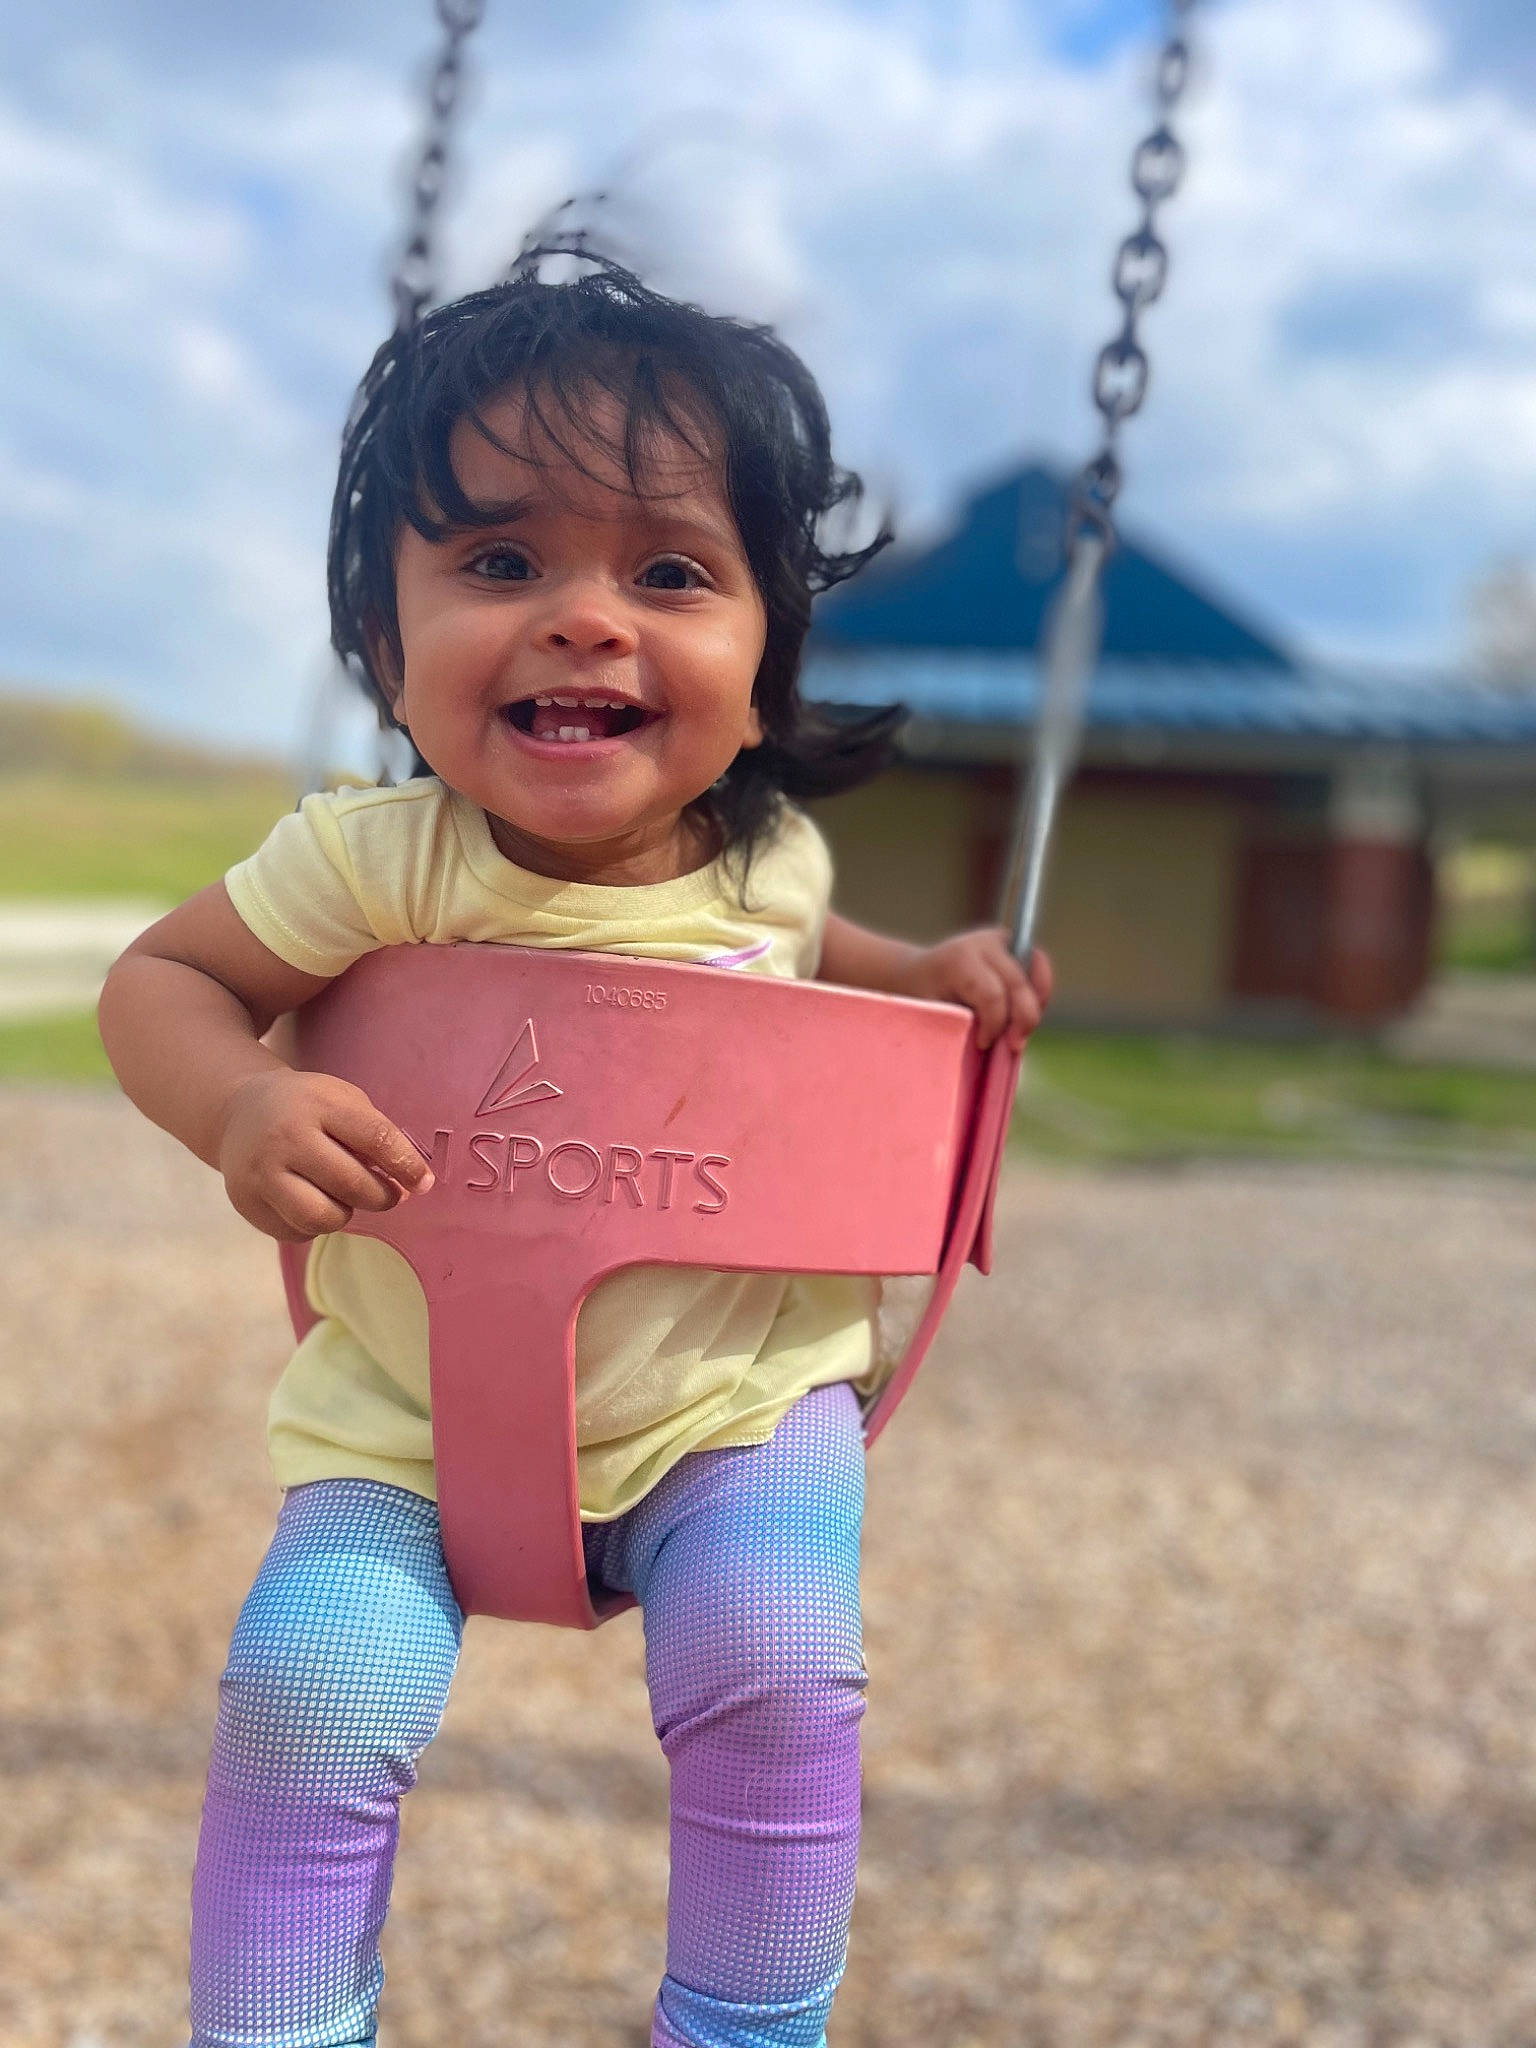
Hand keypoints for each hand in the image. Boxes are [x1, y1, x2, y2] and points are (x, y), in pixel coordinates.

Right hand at [214, 1068, 433, 1242]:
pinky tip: (312, 1200)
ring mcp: (261, 1172)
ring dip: (345, 1214)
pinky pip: (297, 1231)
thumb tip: (410, 1183)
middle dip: (382, 1196)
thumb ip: (376, 1135)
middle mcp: (285, 1137)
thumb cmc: (306, 1108)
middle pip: (351, 1184)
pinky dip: (315, 1225)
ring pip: (322, 1217)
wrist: (239, 1112)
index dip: (407, 1166)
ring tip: (343, 1197)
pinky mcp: (247, 1203)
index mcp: (318, 1104)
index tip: (423, 1183)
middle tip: (388, 1194)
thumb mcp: (342, 1101)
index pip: (375, 1139)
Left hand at [896, 929, 1052, 1050]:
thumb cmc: (923, 1002)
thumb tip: (997, 1048)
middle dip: (1023, 1019)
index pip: (992, 995)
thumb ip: (964, 1027)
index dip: (994, 1025)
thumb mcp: (934, 1014)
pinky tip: (1026, 1015)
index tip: (983, 1044)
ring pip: (1036, 976)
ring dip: (1036, 1007)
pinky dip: (1038, 995)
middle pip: (1018, 985)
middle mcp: (984, 944)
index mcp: (960, 960)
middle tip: (1014, 1045)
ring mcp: (1001, 941)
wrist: (918, 974)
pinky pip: (1038, 972)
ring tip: (1022, 1031)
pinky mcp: (1013, 945)